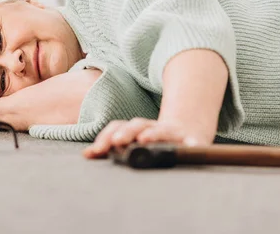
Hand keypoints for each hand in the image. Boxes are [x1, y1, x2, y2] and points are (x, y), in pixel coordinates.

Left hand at [82, 118, 212, 158]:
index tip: (96, 149)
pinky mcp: (192, 141)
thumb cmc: (153, 142)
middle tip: (117, 141)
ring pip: (161, 130)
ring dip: (153, 134)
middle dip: (126, 132)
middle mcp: (153, 127)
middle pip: (137, 125)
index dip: (106, 137)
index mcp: (137, 128)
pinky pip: (192, 143)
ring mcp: (172, 133)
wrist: (186, 133)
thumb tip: (86, 154)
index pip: (118, 127)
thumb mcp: (131, 144)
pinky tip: (191, 147)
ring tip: (145, 139)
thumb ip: (110, 149)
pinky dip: (192, 144)